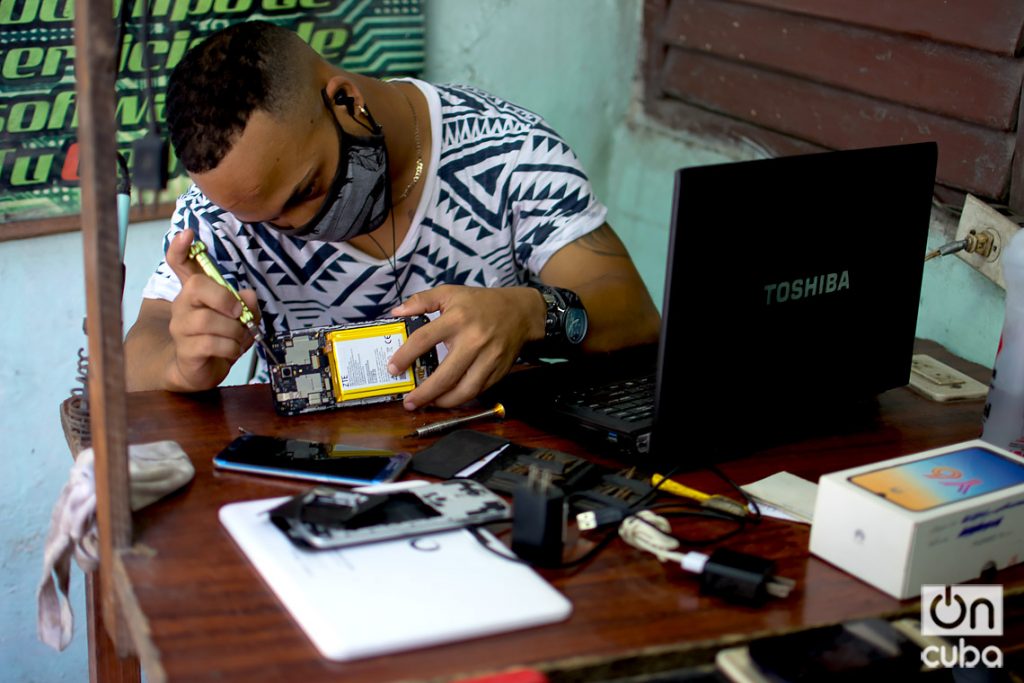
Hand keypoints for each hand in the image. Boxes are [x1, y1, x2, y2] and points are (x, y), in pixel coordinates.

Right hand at [164, 229, 260, 390]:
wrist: (201, 370)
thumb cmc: (220, 338)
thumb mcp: (240, 318)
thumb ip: (247, 304)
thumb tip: (249, 295)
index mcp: (195, 292)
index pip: (180, 263)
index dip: (180, 248)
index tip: (187, 233)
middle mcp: (183, 305)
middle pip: (196, 286)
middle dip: (225, 298)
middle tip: (239, 313)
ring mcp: (181, 327)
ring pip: (208, 320)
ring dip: (234, 330)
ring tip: (239, 338)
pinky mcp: (186, 350)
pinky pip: (211, 343)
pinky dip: (230, 347)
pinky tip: (232, 350)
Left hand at [387, 285, 544, 408]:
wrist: (520, 312)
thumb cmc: (481, 303)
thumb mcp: (450, 293)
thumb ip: (421, 301)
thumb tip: (397, 313)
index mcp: (457, 319)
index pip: (424, 339)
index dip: (405, 356)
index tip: (393, 368)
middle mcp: (473, 340)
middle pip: (445, 375)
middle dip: (424, 393)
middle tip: (409, 402)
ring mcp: (488, 358)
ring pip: (464, 390)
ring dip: (443, 402)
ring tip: (427, 404)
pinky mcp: (498, 371)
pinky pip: (478, 391)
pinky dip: (461, 399)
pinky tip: (448, 399)